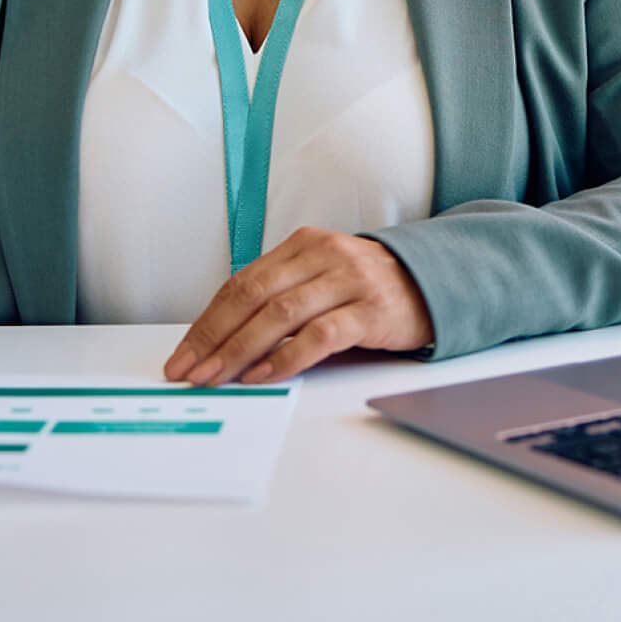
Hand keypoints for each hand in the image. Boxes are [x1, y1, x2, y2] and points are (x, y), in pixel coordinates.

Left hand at [163, 227, 433, 386]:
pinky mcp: (371, 310)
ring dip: (240, 350)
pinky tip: (264, 375)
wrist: (436, 283)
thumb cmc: (369, 286)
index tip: (184, 353)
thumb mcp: (322, 276)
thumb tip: (225, 337)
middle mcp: (323, 256)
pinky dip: (287, 357)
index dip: (208, 321)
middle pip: (253, 296)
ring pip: (280, 314)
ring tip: (217, 377)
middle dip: (214, 337)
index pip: (242, 282)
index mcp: (303, 244)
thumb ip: (282, 294)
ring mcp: (348, 281)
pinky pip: (320, 335)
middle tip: (189, 370)